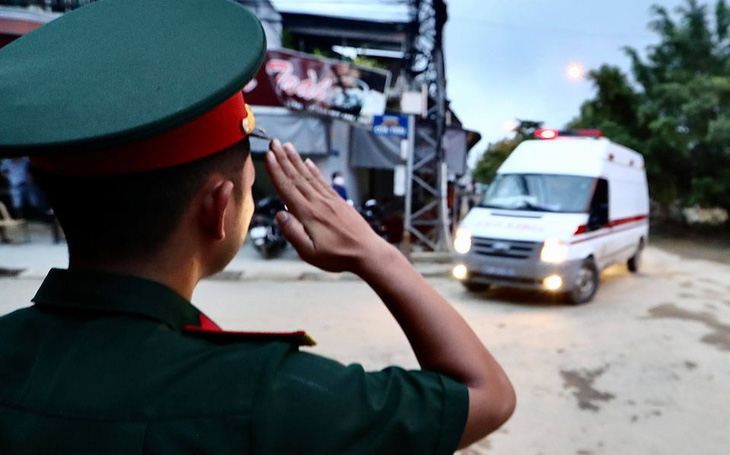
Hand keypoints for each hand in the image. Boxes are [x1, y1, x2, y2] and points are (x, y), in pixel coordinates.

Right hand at [265, 140, 390, 272]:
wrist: (367, 252)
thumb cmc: (338, 256)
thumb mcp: (310, 253)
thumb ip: (293, 233)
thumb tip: (279, 214)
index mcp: (308, 214)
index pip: (287, 188)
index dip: (276, 171)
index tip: (268, 155)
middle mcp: (318, 202)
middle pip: (296, 177)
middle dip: (283, 158)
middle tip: (274, 142)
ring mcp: (329, 200)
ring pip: (309, 176)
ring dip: (296, 160)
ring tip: (287, 146)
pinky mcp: (338, 201)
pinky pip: (322, 182)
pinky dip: (313, 170)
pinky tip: (308, 162)